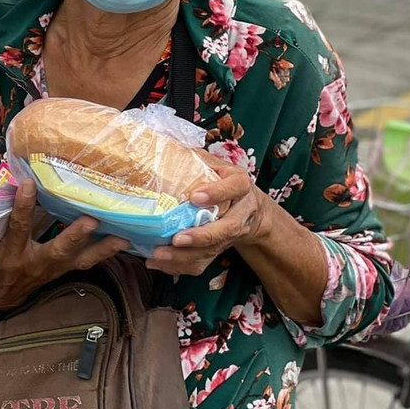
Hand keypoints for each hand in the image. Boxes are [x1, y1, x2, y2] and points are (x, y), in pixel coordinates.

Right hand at [0, 179, 130, 316]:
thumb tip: (14, 184)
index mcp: (10, 254)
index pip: (17, 228)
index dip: (22, 207)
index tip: (28, 184)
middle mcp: (34, 264)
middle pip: (58, 250)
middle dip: (75, 236)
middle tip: (91, 220)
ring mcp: (52, 270)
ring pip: (80, 260)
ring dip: (102, 248)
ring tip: (123, 236)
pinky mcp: (63, 272)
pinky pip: (85, 262)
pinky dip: (103, 252)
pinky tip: (120, 241)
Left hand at [146, 163, 268, 275]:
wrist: (251, 210)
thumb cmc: (224, 181)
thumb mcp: (215, 164)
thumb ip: (195, 156)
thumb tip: (164, 143)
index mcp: (239, 185)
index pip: (234, 187)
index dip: (217, 192)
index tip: (195, 197)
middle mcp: (240, 211)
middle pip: (226, 228)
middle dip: (201, 236)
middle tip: (177, 238)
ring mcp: (231, 234)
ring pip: (212, 250)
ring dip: (185, 256)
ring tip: (159, 254)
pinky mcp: (220, 249)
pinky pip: (203, 262)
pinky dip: (180, 266)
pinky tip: (158, 262)